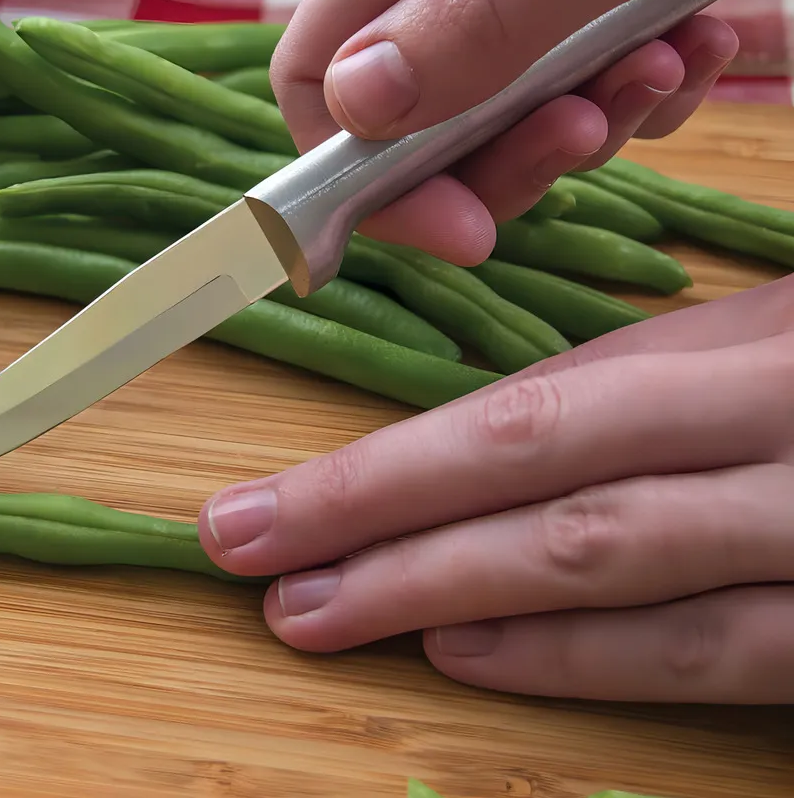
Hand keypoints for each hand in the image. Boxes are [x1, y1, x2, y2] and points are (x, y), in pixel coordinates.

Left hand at [197, 277, 793, 703]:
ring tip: (317, 616)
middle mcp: (785, 440)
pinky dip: (582, 663)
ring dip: (448, 604)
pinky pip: (719, 657)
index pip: (531, 412)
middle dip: (375, 533)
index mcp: (755, 348)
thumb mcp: (781, 317)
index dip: (389, 464)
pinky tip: (468, 659)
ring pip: (614, 580)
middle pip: (546, 492)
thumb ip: (675, 359)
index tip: (266, 502)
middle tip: (241, 560)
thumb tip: (518, 418)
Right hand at [271, 0, 793, 265]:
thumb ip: (483, 10)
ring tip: (671, 62)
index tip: (461, 225)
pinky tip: (704, 41)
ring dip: (586, 116)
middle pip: (412, 104)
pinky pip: (578, 69)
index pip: (319, 70)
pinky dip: (638, 84)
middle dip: (497, 155)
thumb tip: (353, 106)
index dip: (363, 170)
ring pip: (500, 96)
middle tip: (594, 138)